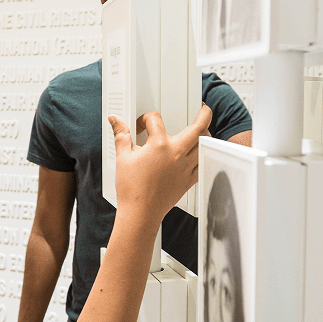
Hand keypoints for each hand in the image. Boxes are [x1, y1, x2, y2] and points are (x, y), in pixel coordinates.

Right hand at [109, 104, 211, 221]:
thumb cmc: (132, 189)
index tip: (141, 125)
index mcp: (159, 145)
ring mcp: (185, 167)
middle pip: (198, 128)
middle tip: (204, 109)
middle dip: (204, 115)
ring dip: (206, 134)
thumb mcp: (122, 157)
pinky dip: (203, 154)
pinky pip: (202, 163)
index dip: (146, 119)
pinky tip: (201, 152)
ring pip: (204, 145)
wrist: (141, 212)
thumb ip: (121, 135)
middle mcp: (176, 154)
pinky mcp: (189, 180)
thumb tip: (115, 121)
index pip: (156, 120)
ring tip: (204, 128)